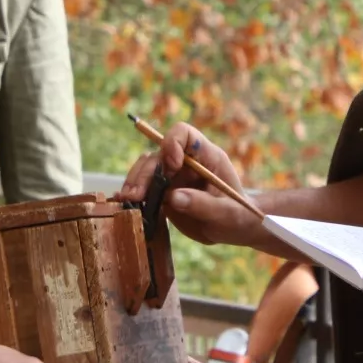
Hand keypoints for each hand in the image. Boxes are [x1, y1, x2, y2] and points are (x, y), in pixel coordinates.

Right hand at [117, 122, 264, 249]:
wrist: (233, 229)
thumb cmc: (238, 217)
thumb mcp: (228, 213)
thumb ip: (204, 204)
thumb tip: (173, 197)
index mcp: (207, 156)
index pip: (184, 134)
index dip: (173, 143)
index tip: (172, 166)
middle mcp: (186, 162)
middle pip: (159, 154)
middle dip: (146, 172)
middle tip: (136, 194)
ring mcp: (173, 177)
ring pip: (147, 169)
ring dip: (135, 182)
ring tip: (128, 200)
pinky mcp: (164, 193)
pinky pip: (144, 188)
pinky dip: (133, 194)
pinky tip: (124, 204)